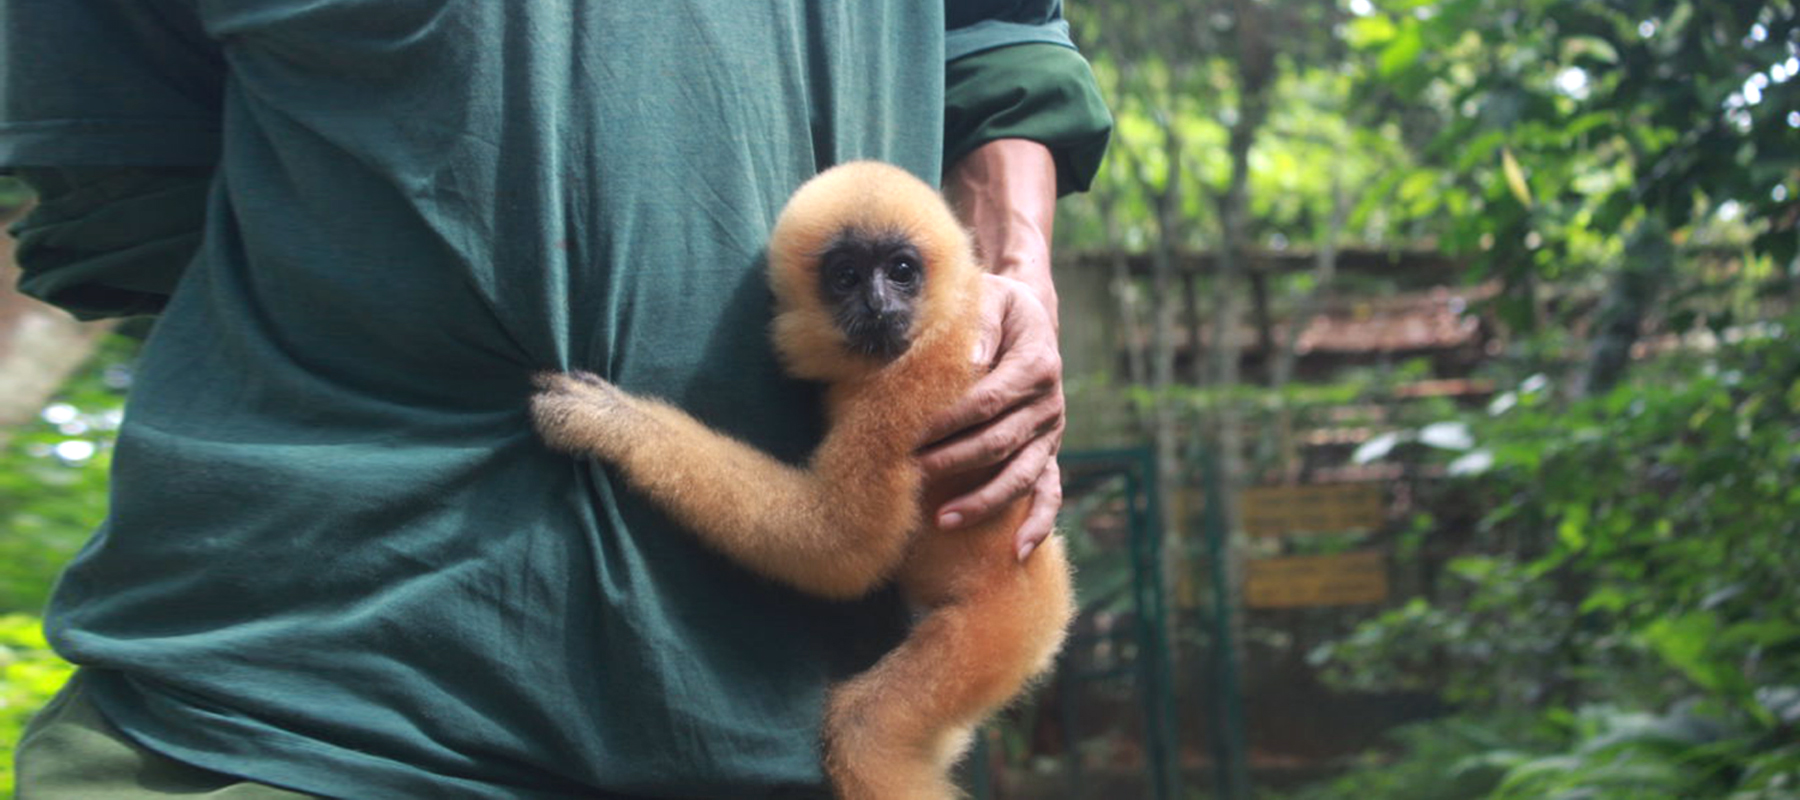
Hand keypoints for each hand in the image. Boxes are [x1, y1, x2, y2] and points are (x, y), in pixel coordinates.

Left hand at [917, 273, 1063, 560]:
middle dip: (951, 461)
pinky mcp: (1049, 452)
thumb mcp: (988, 297)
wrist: (1028, 316)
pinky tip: (1017, 551)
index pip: (987, 400)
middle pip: (998, 442)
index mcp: (1037, 364)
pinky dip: (1038, 524)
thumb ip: (978, 325)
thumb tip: (968, 359)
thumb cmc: (997, 306)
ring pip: (1021, 475)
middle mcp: (1050, 403)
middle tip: (909, 474)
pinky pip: (1049, 492)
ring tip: (944, 519)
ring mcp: (1051, 433)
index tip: (910, 433)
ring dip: (983, 500)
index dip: (948, 420)